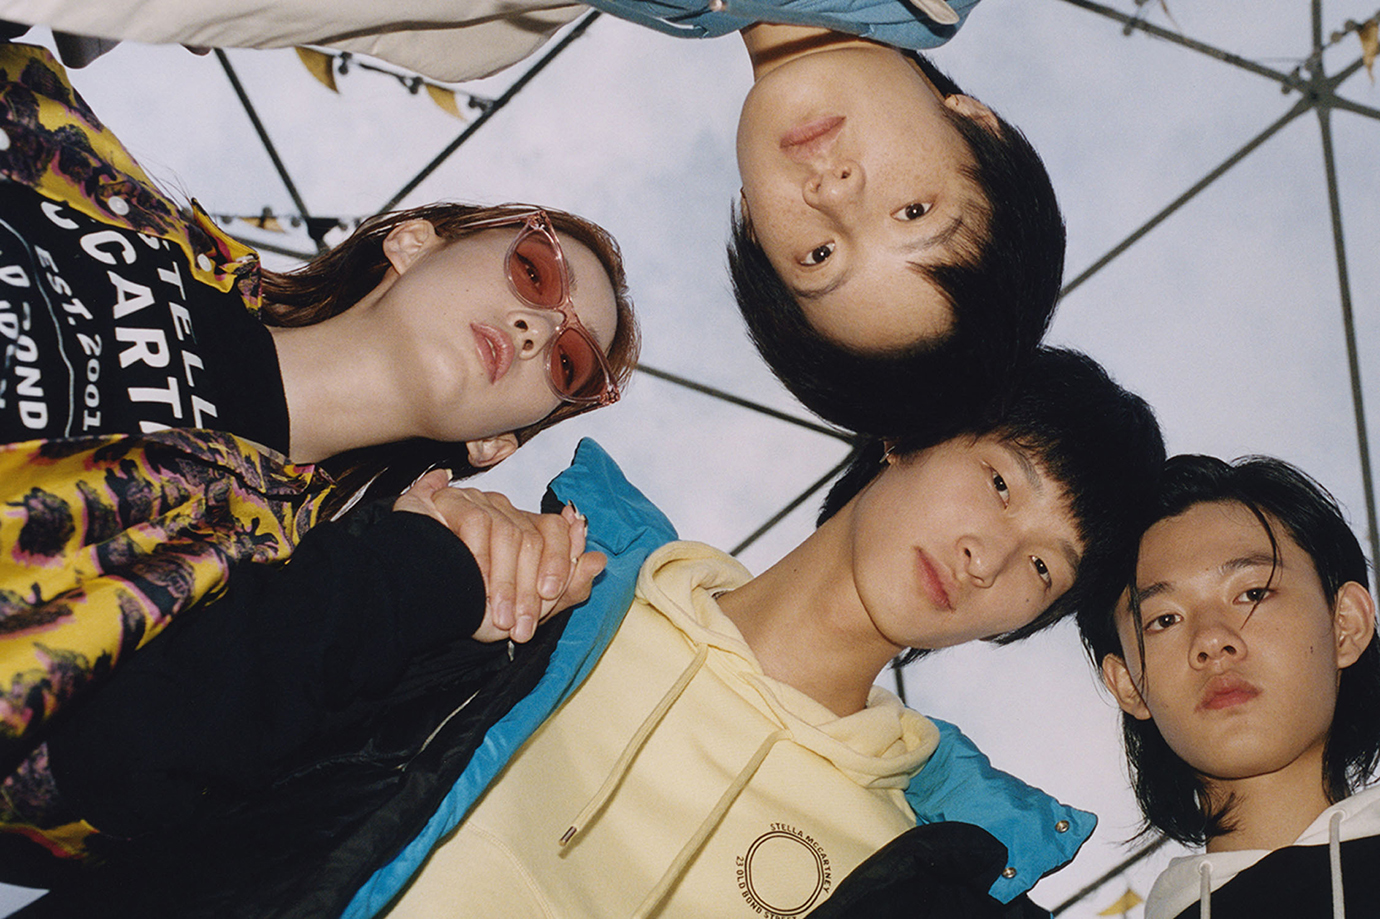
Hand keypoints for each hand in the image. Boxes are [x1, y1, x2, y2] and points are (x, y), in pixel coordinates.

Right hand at [394, 470, 605, 642]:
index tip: (550, 593)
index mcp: (525, 531)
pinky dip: (478, 563)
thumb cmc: (469, 606)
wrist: (412, 606)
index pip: (556, 530)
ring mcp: (476, 504)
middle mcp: (504, 512)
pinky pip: (476, 523)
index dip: (559, 559)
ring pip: (509, 534)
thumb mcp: (526, 609)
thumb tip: (599, 560)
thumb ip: (566, 588)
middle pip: (533, 537)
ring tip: (499, 620)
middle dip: (530, 588)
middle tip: (522, 626)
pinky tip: (472, 586)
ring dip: (505, 585)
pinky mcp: (448, 500)